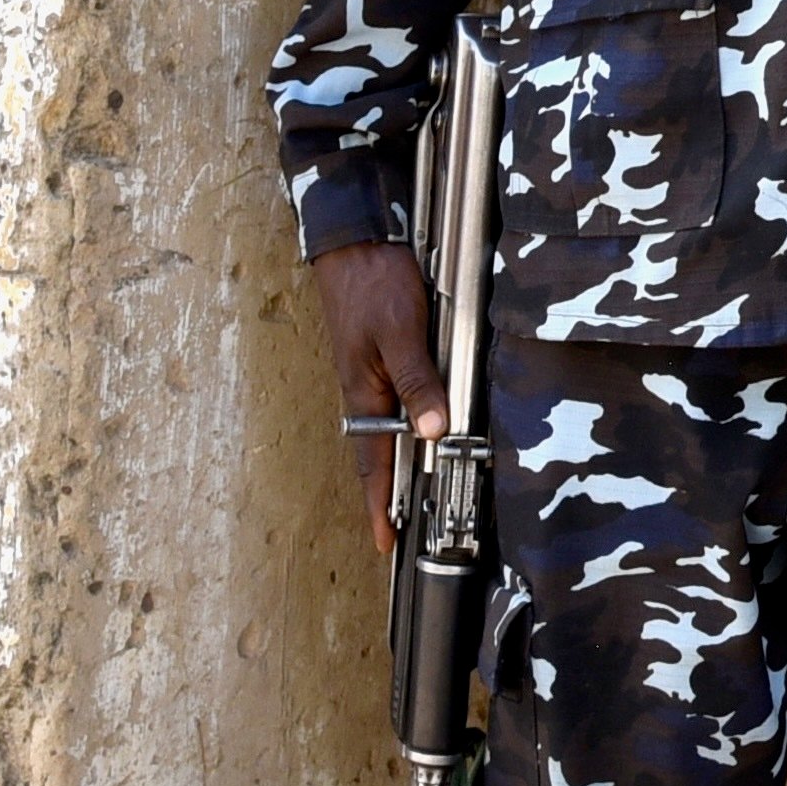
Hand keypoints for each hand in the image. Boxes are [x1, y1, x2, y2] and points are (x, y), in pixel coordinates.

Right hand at [314, 239, 444, 539]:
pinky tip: (422, 434)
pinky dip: (406, 431)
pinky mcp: (380, 361)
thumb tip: (432, 430)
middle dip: (387, 496)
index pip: (372, 465)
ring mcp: (371, 378)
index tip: (384, 543)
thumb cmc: (373, 283)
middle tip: (400, 532)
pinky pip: (393, 408)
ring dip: (399, 466)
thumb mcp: (401, 331)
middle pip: (378, 456)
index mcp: (364, 394)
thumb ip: (417, 379)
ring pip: (387, 434)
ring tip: (413, 497)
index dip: (380, 505)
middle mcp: (364, 393)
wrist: (355, 242)